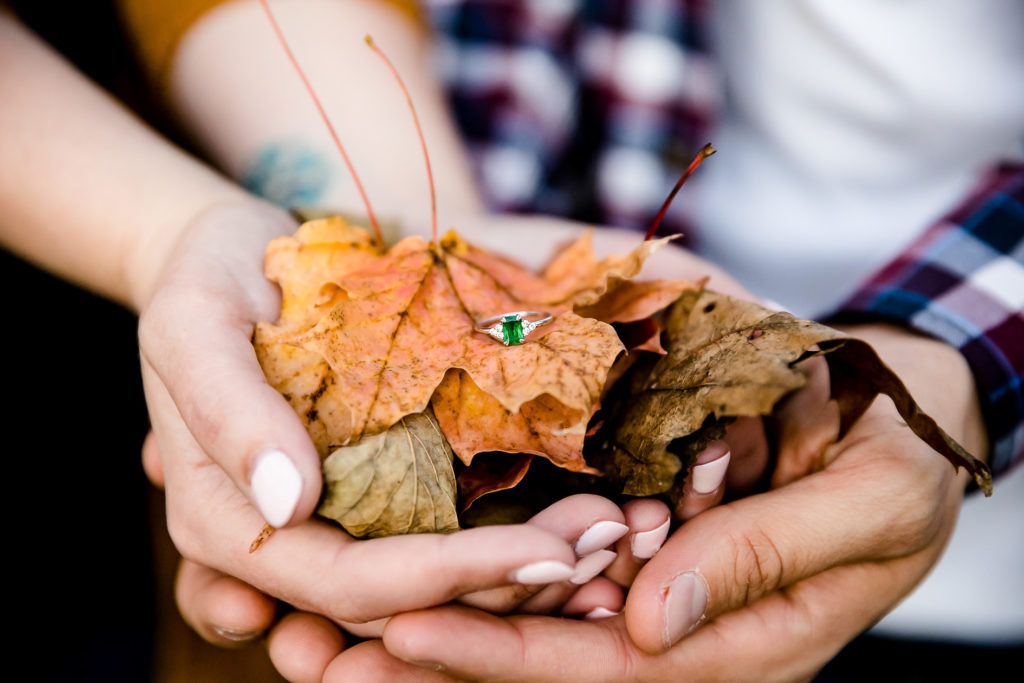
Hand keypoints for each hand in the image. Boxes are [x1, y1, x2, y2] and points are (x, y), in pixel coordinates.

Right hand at [140, 208, 749, 679]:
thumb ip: (227, 411)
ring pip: (432, 592)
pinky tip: (574, 528)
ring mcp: (333, 526)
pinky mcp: (372, 496)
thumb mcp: (194, 324)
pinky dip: (507, 548)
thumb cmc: (210, 281)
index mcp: (233, 524)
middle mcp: (287, 544)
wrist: (236, 256)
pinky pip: (440, 543)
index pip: (347, 583)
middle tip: (609, 544)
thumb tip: (290, 503)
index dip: (449, 580)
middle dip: (509, 584)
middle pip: (405, 604)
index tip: (552, 556)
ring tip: (611, 542)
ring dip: (522, 580)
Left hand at [374, 325, 986, 680]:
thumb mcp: (865, 507)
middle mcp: (680, 626)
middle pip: (543, 656)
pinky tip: (400, 551)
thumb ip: (764, 560)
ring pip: (532, 613)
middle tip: (315, 649)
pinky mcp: (636, 537)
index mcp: (740, 643)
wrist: (902, 414)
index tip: (400, 631)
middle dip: (432, 656)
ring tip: (321, 616)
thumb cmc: (900, 457)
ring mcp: (653, 583)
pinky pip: (548, 559)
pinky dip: (475, 561)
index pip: (603, 669)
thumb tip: (649, 622)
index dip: (502, 654)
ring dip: (432, 614)